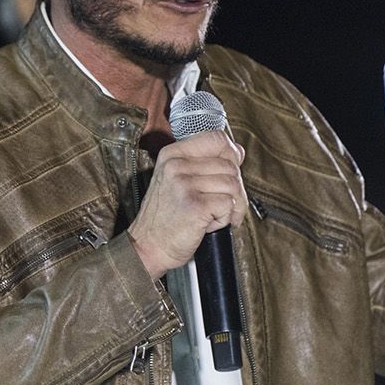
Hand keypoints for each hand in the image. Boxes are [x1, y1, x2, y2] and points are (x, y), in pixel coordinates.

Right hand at [128, 131, 246, 279]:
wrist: (147, 246)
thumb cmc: (164, 218)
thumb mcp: (176, 180)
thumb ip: (203, 163)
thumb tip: (237, 152)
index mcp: (172, 155)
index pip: (215, 138)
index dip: (231, 154)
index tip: (232, 168)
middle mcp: (176, 166)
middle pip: (230, 165)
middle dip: (234, 189)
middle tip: (219, 204)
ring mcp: (185, 185)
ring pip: (233, 185)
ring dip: (230, 206)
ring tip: (211, 215)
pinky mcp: (196, 205)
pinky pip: (229, 204)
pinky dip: (225, 219)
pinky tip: (208, 224)